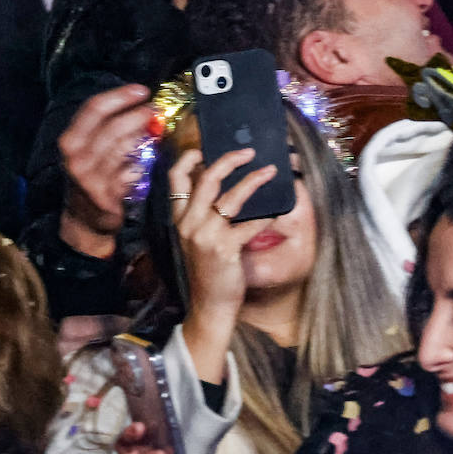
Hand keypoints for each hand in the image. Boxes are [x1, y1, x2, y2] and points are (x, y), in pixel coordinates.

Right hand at [58, 85, 153, 257]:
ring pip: (123, 147)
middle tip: (155, 109)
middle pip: (112, 126)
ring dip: (143, 135)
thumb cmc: (91, 177)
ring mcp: (90, 176)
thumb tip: (140, 107)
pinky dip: (141, 163)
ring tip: (156, 126)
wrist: (83, 219)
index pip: (94, 109)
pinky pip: (130, 171)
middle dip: (138, 114)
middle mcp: (76, 157)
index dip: (120, 96)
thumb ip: (109, 129)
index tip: (141, 91)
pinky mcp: (105, 194)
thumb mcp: (90, 150)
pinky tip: (147, 158)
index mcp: (70, 140)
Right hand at [172, 148, 274, 382]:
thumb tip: (220, 184)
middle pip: (206, 179)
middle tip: (249, 152)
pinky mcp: (225, 249)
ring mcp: (206, 236)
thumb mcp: (194, 239)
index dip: (189, 158)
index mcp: (179, 219)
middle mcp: (189, 224)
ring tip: (270, 171)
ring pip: (230, 197)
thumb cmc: (207, 269)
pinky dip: (266, 215)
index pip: (175, 179)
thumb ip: (200, 214)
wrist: (209, 305)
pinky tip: (277, 210)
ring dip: (253, 180)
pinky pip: (250, 224)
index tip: (204, 147)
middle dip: (229, 160)